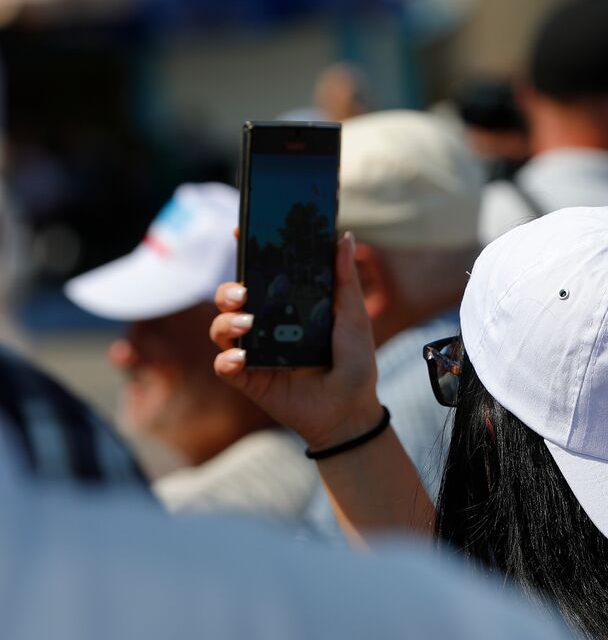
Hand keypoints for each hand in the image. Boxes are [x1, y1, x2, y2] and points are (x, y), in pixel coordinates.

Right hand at [210, 232, 382, 451]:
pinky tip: (242, 358)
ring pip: (221, 328)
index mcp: (288, 305)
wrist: (351, 409)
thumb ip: (345, 279)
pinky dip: (228, 360)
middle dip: (228, 290)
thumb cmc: (355, 362)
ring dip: (227, 322)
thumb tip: (344, 237)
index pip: (260, 274)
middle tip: (244, 292)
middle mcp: (266, 325)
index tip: (240, 230)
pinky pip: (225, 366)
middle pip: (231, 298)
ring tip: (248, 322)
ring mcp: (255, 352)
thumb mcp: (353, 317)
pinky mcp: (249, 379)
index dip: (247, 252)